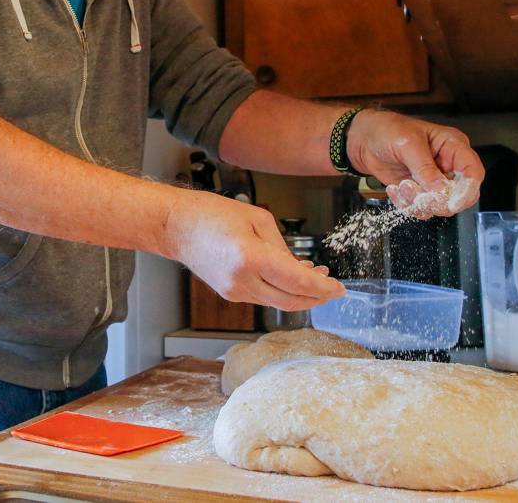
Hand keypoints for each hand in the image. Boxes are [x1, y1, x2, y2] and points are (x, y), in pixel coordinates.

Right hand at [161, 189, 344, 309]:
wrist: (177, 227)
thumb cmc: (213, 214)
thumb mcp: (258, 219)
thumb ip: (282, 246)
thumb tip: (300, 268)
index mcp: (251, 258)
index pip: (297, 282)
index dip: (323, 289)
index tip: (340, 289)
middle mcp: (243, 281)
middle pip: (291, 301)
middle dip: (317, 298)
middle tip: (333, 290)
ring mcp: (235, 292)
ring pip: (278, 302)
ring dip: (300, 295)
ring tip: (316, 279)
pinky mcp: (230, 294)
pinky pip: (264, 297)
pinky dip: (281, 291)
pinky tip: (291, 278)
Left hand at [347, 110, 484, 216]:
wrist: (364, 140)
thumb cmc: (387, 130)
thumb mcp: (407, 143)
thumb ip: (425, 167)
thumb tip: (440, 188)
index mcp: (453, 146)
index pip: (473, 172)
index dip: (467, 190)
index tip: (451, 203)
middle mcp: (448, 165)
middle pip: (460, 195)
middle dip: (437, 200)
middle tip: (416, 193)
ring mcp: (434, 180)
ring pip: (439, 206)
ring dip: (417, 201)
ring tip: (401, 185)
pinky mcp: (420, 191)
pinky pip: (422, 208)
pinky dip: (406, 204)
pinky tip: (395, 188)